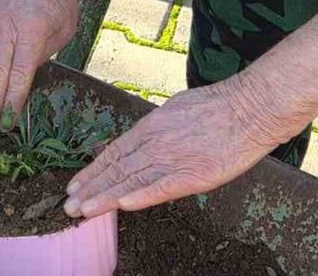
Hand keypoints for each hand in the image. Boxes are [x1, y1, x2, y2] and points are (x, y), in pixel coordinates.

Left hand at [63, 11, 317, 218]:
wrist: (250, 107)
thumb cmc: (216, 106)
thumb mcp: (173, 110)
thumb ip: (149, 129)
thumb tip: (128, 141)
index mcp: (152, 127)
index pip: (115, 153)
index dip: (93, 170)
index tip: (74, 184)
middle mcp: (157, 143)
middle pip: (117, 169)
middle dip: (90, 188)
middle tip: (67, 206)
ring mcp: (175, 158)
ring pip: (132, 180)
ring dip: (105, 197)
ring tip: (82, 211)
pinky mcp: (195, 174)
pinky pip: (163, 188)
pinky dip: (141, 196)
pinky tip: (123, 206)